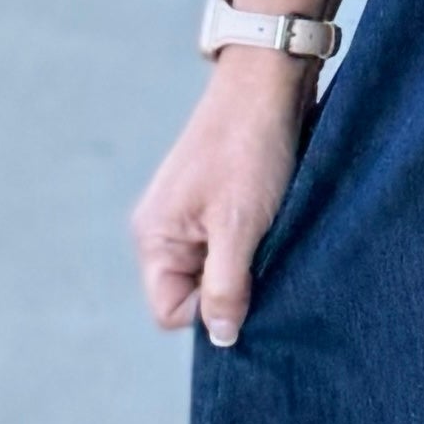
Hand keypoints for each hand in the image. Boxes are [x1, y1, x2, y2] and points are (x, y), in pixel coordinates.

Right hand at [131, 52, 313, 347]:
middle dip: (230, 288)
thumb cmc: (249, 151)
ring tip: (268, 233)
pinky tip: (270, 221)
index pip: (170, 312)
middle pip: (192, 294)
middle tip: (263, 257)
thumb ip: (226, 286)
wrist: (266, 85)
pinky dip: (251, 244)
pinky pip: (226, 247)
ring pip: (214, 271)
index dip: (211, 310)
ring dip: (245, 264)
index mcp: (153, 238)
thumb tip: (220, 338)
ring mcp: (186, 217)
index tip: (246, 280)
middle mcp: (161, 231)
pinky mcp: (212, 204)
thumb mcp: (240, 227)